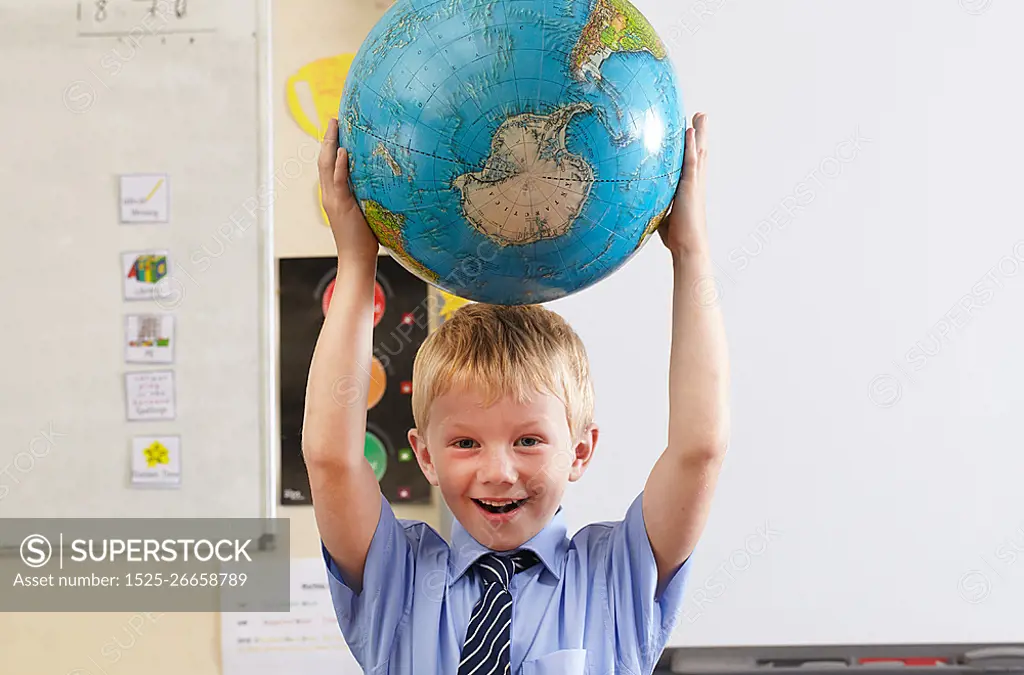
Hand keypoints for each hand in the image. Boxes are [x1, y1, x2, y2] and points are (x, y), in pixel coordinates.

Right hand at [318, 118, 379, 261]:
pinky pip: (338, 181)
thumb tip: (385, 184)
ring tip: (333, 125)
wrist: (357, 259)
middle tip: (332, 118)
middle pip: (323, 160)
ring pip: (326, 166)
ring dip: (329, 143)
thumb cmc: (366, 239)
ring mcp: (333, 199)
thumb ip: (370, 196)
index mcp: (335, 195)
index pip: (329, 166)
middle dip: (327, 138)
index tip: (336, 128)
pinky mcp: (340, 206)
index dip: (330, 146)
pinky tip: (342, 151)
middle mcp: (329, 194)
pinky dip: (338, 165)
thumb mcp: (367, 212)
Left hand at [659, 112, 708, 256]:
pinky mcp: (690, 186)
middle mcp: (695, 182)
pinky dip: (691, 145)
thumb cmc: (676, 236)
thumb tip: (638, 204)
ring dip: (699, 133)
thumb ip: (655, 204)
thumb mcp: (661, 215)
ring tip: (701, 115)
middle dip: (700, 133)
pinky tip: (690, 131)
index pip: (692, 163)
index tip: (692, 130)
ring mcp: (694, 183)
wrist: (688, 247)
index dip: (693, 146)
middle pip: (699, 152)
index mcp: (689, 188)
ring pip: (698, 152)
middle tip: (701, 114)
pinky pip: (691, 161)